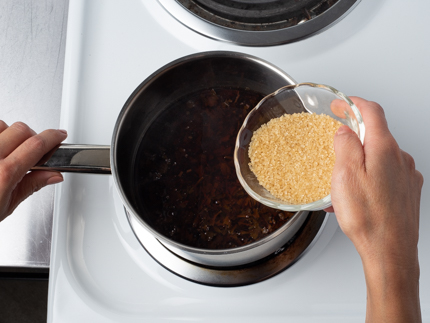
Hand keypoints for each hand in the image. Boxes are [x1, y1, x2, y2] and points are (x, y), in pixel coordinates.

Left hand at [0, 120, 66, 221]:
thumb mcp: (6, 206)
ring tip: (9, 150)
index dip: (53, 137)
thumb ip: (32, 185)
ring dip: (10, 134)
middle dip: (33, 137)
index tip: (59, 136)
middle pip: (21, 129)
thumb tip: (53, 175)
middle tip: (34, 150)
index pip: (36, 145)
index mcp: (3, 173)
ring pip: (1, 125)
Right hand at [325, 97, 422, 321]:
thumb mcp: (345, 175)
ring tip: (340, 188)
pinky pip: (385, 176)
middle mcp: (400, 159)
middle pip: (375, 136)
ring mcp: (407, 176)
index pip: (372, 112)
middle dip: (352, 141)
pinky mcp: (408, 192)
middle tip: (334, 154)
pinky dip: (368, 179)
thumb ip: (345, 145)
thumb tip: (345, 131)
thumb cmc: (368, 218)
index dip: (354, 104)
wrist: (390, 253)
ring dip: (358, 165)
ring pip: (378, 159)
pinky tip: (354, 198)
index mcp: (384, 149)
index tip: (342, 104)